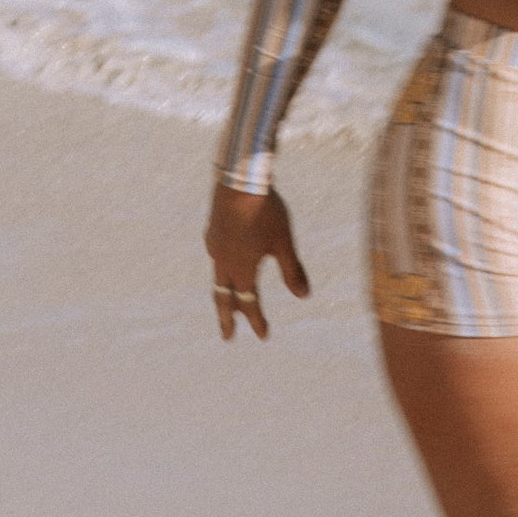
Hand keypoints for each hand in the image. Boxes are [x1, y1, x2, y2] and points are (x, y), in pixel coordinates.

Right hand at [204, 183, 310, 339]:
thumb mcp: (283, 242)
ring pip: (217, 276)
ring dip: (223, 292)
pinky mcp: (213, 229)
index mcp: (241, 269)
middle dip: (227, 318)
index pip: (249, 303)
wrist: (239, 179)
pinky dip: (221, 266)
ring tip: (226, 299)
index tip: (263, 336)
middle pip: (223, 296)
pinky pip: (216, 255)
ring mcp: (215, 245)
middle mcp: (223, 261)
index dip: (257, 320)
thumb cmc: (265, 212)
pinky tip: (223, 258)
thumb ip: (292, 270)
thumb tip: (304, 296)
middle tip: (227, 337)